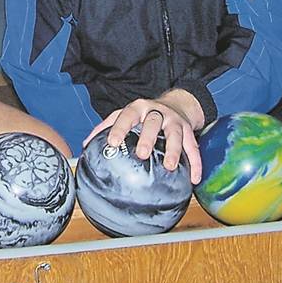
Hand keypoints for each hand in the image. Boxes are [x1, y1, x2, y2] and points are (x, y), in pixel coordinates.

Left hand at [82, 92, 203, 183]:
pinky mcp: (189, 131)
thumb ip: (106, 127)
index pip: (126, 116)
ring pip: (176, 134)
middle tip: (142, 154)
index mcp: (138, 108)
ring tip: (170, 167)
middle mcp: (157, 112)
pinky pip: (194, 148)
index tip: (113, 142)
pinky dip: (196, 163)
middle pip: (153, 122)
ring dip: (174, 150)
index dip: (119, 128)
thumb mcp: (124, 115)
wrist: (175, 103)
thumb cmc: (143, 115)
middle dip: (147, 137)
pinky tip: (193, 179)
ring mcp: (174, 121)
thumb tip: (85, 145)